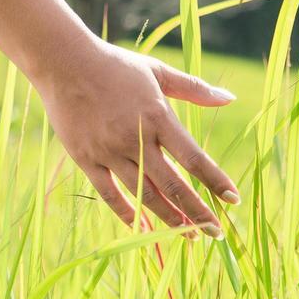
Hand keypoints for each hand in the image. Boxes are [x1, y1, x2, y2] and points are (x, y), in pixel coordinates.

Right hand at [33, 35, 240, 239]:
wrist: (64, 63)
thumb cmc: (115, 65)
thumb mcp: (157, 71)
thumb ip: (194, 89)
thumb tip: (230, 99)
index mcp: (158, 116)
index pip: (194, 158)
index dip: (215, 181)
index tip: (233, 200)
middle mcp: (136, 138)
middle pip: (173, 185)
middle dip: (197, 213)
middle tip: (214, 232)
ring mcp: (109, 151)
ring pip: (144, 195)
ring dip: (168, 218)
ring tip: (187, 234)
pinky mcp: (86, 159)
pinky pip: (109, 194)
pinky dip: (127, 213)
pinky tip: (142, 228)